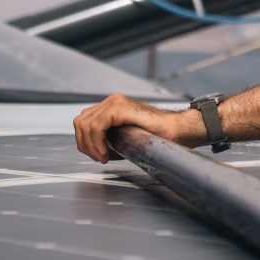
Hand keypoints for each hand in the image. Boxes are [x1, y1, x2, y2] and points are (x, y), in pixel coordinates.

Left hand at [73, 94, 196, 162]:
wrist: (178, 129)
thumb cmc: (159, 135)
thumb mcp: (127, 136)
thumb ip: (110, 137)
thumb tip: (95, 148)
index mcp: (112, 106)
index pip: (84, 122)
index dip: (85, 142)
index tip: (98, 156)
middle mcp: (112, 101)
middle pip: (80, 122)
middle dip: (84, 144)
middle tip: (99, 158)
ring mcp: (115, 102)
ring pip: (84, 123)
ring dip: (90, 145)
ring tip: (103, 156)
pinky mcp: (121, 107)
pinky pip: (96, 126)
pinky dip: (96, 142)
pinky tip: (106, 153)